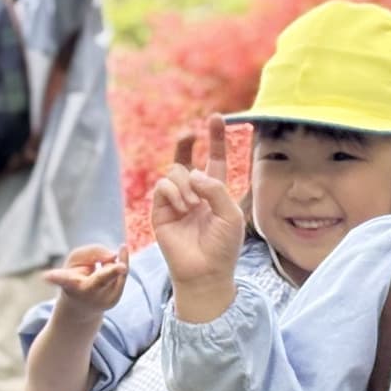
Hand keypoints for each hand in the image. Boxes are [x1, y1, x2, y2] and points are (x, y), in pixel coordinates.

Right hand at [44, 243, 128, 315]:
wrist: (82, 308)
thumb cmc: (75, 277)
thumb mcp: (76, 261)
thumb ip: (92, 252)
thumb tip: (115, 255)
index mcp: (69, 284)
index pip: (63, 280)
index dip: (55, 277)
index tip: (46, 277)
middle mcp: (85, 294)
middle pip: (100, 278)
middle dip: (112, 271)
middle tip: (122, 266)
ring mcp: (102, 300)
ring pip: (113, 268)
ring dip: (108, 264)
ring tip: (98, 271)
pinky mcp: (114, 301)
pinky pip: (123, 274)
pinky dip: (118, 268)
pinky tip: (113, 270)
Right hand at [150, 114, 244, 319]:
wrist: (205, 272)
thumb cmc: (223, 247)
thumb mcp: (230, 214)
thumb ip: (215, 188)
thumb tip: (193, 173)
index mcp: (215, 192)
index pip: (215, 160)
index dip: (216, 139)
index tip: (216, 118)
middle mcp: (194, 194)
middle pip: (186, 159)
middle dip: (187, 142)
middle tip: (190, 132)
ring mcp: (176, 201)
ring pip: (174, 172)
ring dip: (185, 184)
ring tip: (193, 205)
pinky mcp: (161, 211)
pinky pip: (162, 186)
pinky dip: (174, 192)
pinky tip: (184, 207)